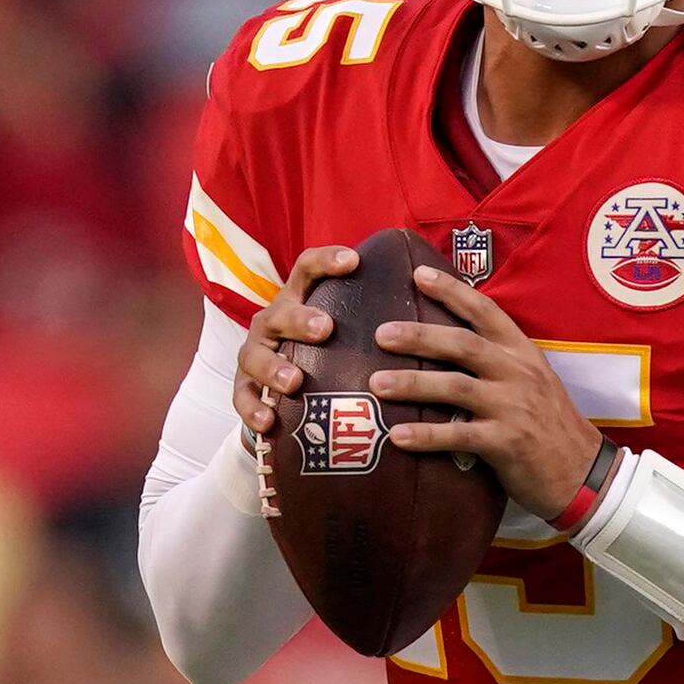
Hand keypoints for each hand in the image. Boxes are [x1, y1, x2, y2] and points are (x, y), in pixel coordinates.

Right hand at [230, 246, 361, 449]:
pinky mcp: (245, 388)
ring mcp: (256, 354)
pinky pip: (243, 398)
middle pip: (281, 312)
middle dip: (301, 319)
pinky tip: (269, 423)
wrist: (287, 394)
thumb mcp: (349, 333)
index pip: (308, 269)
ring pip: (255, 355)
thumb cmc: (329, 355)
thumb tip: (440, 312)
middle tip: (325, 328)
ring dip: (274, 367)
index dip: (327, 261)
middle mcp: (274, 322)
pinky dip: (253, 410)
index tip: (353, 261)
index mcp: (300, 300)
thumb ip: (378, 322)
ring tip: (294, 382)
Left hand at [370, 268, 601, 516]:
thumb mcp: (533, 381)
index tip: (419, 275)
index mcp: (522, 353)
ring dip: (413, 384)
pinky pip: (458, 436)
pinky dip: (426, 436)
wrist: (583, 472)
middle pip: (463, 345)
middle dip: (419, 337)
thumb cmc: (550, 424)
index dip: (453, 291)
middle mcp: (518, 374)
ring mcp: (512, 408)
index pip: (486, 312)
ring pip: (455, 387)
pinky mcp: (506, 443)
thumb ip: (498, 360)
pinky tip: (397, 436)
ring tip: (377, 384)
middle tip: (381, 333)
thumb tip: (447, 343)